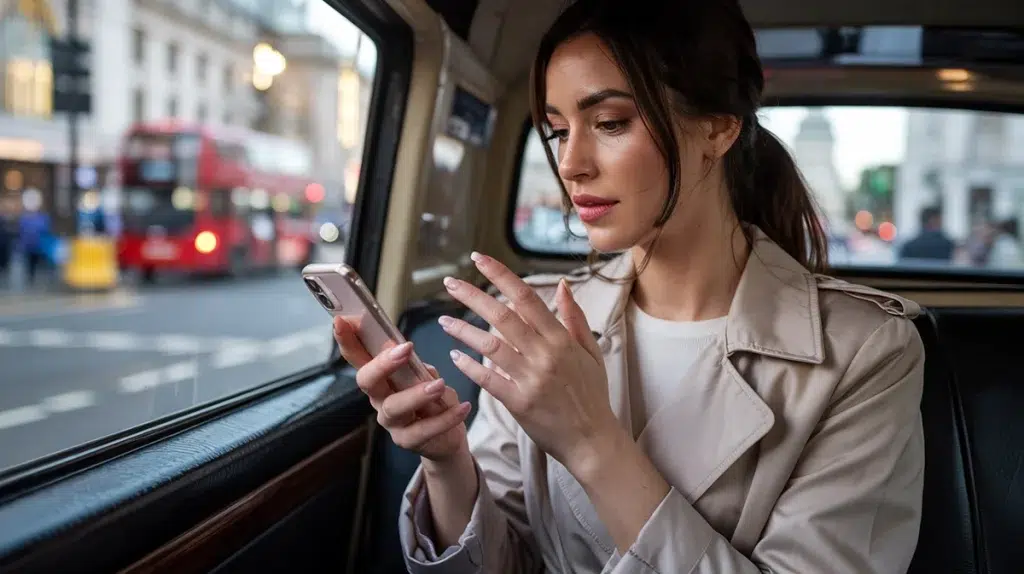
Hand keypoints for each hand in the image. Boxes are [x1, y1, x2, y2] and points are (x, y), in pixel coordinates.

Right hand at [333, 316, 470, 460]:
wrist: (449, 436)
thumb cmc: (433, 398)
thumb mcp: (425, 375)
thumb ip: (414, 364)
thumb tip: (405, 350)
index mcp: (380, 378)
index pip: (358, 357)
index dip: (347, 340)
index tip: (341, 320)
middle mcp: (379, 398)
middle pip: (367, 381)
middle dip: (382, 364)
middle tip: (405, 349)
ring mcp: (391, 422)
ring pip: (394, 407)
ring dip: (416, 393)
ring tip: (439, 385)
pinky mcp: (407, 441)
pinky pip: (424, 430)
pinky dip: (445, 418)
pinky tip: (463, 407)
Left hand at [437, 252, 619, 475]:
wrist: (593, 440)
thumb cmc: (592, 394)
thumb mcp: (591, 352)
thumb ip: (574, 317)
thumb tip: (562, 285)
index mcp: (562, 339)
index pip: (526, 297)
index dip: (501, 275)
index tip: (479, 259)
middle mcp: (545, 355)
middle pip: (502, 316)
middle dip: (473, 295)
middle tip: (450, 282)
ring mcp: (531, 379)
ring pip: (490, 346)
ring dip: (463, 331)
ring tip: (444, 320)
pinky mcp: (519, 403)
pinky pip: (488, 380)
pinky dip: (469, 367)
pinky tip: (453, 356)